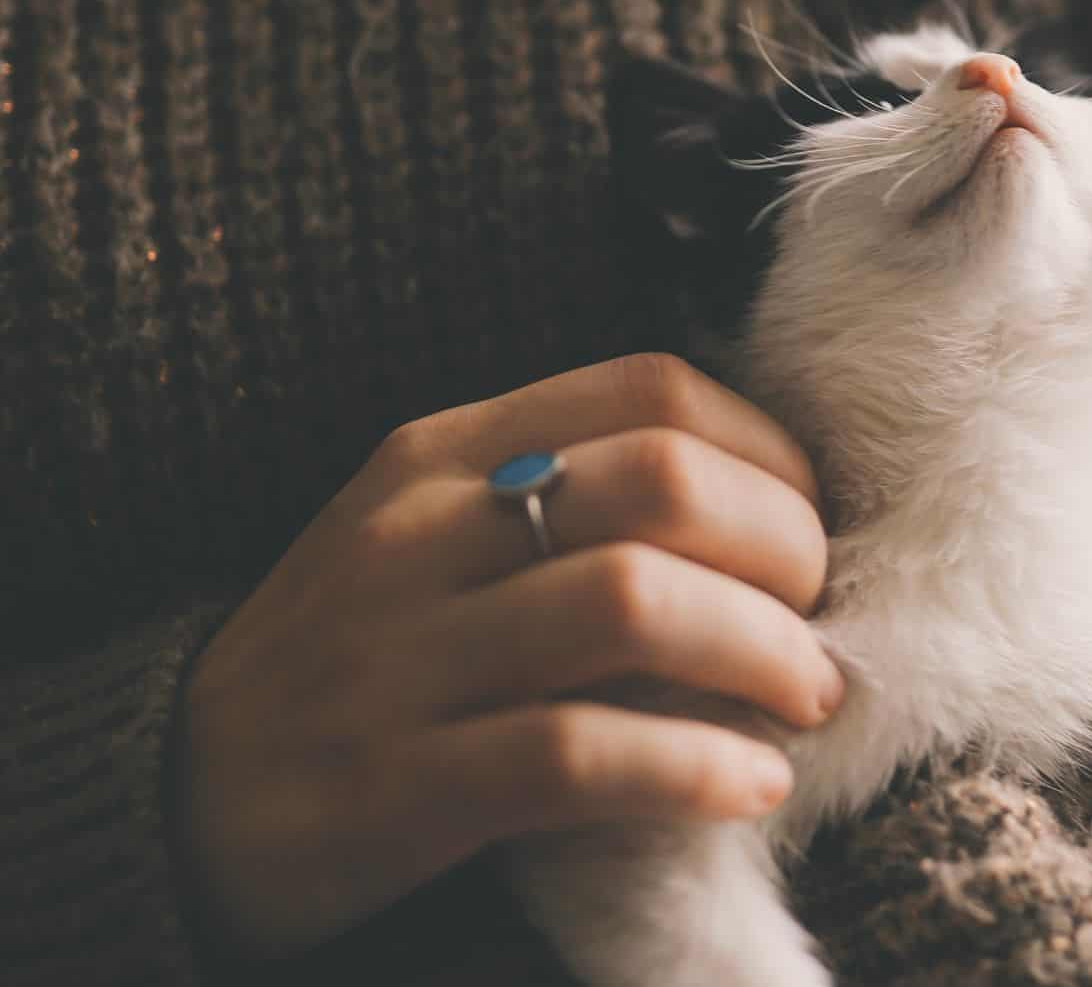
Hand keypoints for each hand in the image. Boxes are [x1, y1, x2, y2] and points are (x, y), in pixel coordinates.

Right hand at [174, 354, 840, 958]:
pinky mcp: (400, 783)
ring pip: (635, 604)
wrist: (184, 792)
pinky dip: (695, 766)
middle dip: (787, 547)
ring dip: (763, 652)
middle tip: (818, 619)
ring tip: (806, 697)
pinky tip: (752, 784)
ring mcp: (405, 655)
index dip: (770, 452)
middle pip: (666, 484)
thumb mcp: (437, 537)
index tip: (809, 524)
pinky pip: (579, 755)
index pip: (652, 390)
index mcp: (444, 451)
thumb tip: (762, 509)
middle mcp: (425, 531)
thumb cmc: (359, 654)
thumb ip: (568, 500)